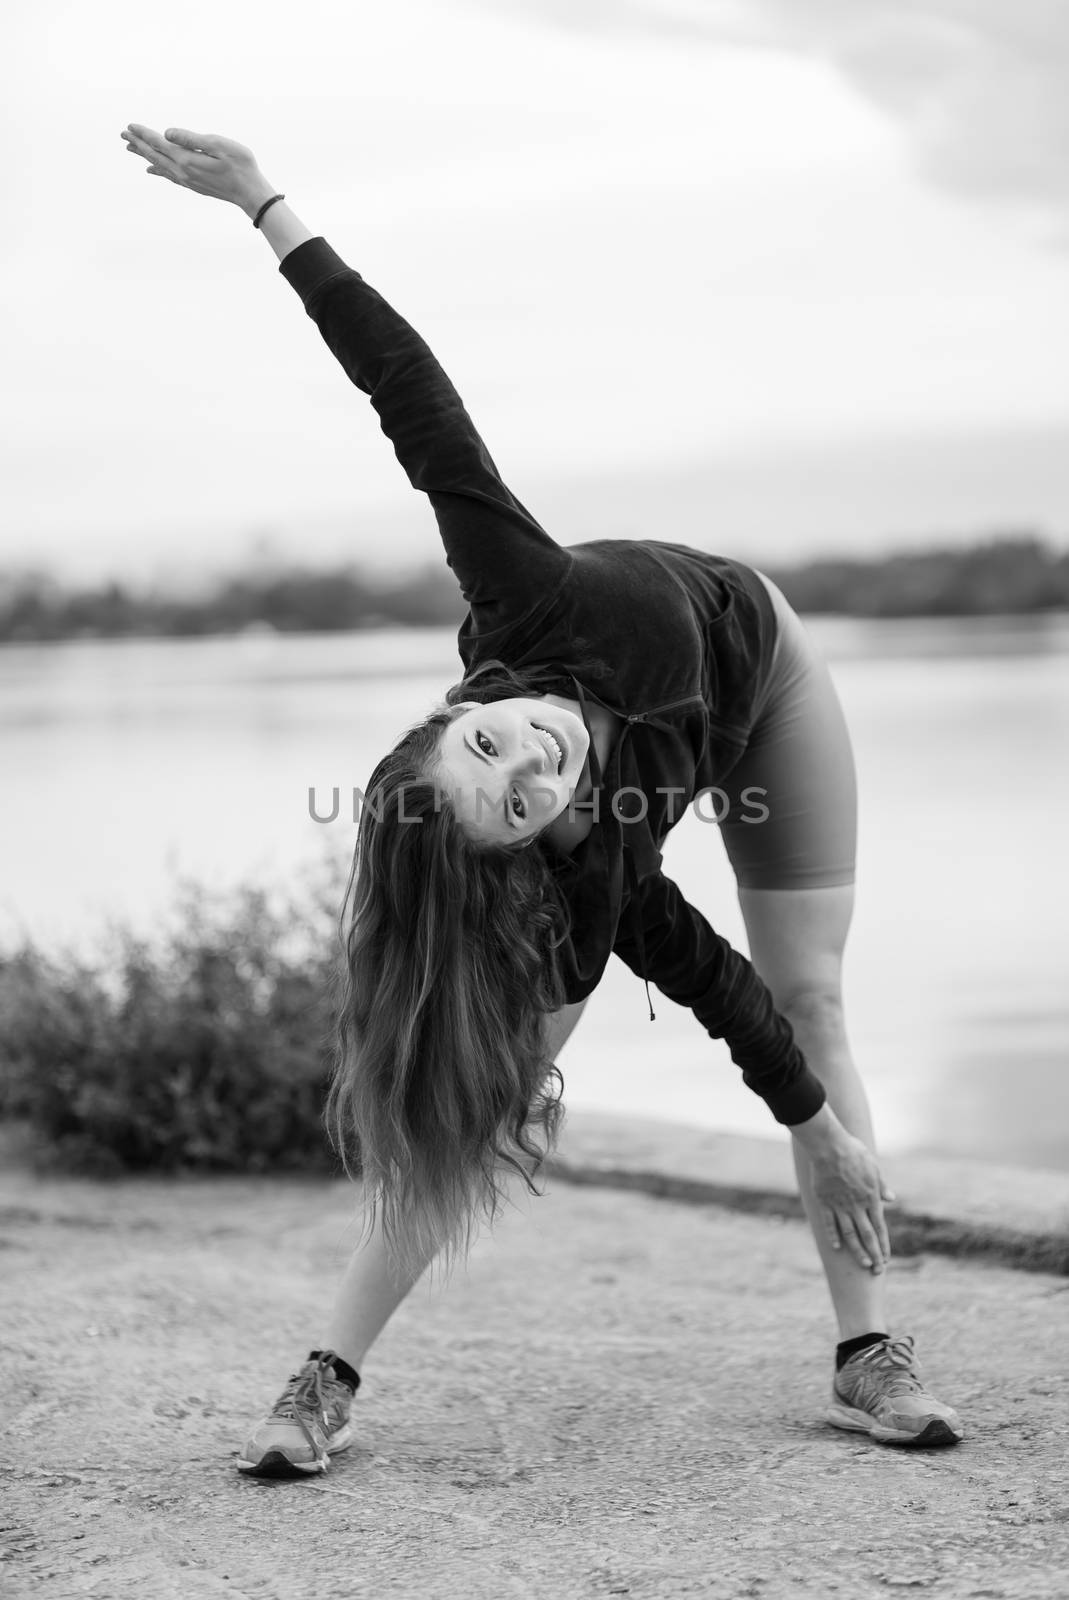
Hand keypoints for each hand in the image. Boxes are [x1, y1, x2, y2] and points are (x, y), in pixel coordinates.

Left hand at [120, 123, 275, 216]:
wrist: (251, 194)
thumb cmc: (241, 166)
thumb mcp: (218, 145)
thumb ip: (191, 139)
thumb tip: (167, 133)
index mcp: (187, 160)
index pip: (159, 143)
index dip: (144, 134)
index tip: (129, 126)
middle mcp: (183, 172)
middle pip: (155, 155)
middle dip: (138, 143)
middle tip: (123, 135)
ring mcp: (188, 181)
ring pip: (159, 165)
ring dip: (145, 155)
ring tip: (132, 148)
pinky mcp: (194, 185)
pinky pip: (169, 176)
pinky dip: (158, 170)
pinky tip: (152, 169)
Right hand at [799, 1124, 894, 1273]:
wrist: (829, 1146)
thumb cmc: (853, 1152)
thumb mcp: (873, 1167)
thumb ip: (881, 1185)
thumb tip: (891, 1199)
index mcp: (871, 1197)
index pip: (879, 1227)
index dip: (884, 1244)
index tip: (886, 1259)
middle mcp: (857, 1205)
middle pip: (867, 1236)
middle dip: (874, 1255)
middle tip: (878, 1271)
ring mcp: (840, 1205)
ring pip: (850, 1234)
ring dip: (858, 1251)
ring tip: (864, 1265)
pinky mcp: (824, 1202)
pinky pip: (830, 1223)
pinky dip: (834, 1236)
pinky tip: (837, 1248)